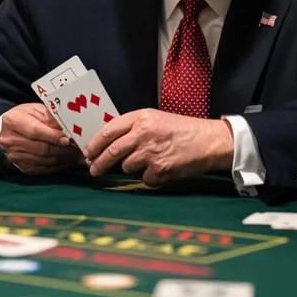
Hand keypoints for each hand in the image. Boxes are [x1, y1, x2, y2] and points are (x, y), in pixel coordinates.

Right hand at [0, 103, 82, 174]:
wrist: (5, 131)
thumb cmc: (24, 117)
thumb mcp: (36, 110)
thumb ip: (51, 118)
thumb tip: (67, 130)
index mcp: (14, 122)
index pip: (36, 131)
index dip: (53, 137)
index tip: (68, 139)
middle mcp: (11, 141)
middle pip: (41, 149)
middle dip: (62, 150)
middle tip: (78, 148)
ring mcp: (15, 156)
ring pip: (43, 160)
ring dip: (62, 159)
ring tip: (76, 155)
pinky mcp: (21, 166)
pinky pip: (42, 169)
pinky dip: (57, 166)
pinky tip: (67, 161)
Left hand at [84, 109, 233, 186]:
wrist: (209, 141)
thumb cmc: (183, 130)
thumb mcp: (156, 119)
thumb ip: (134, 128)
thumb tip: (110, 143)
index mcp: (141, 117)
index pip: (108, 130)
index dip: (94, 143)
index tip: (87, 153)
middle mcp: (143, 133)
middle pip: (111, 151)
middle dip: (99, 164)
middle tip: (93, 170)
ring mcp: (150, 152)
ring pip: (127, 167)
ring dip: (134, 168)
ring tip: (150, 161)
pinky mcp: (160, 169)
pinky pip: (145, 179)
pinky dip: (151, 178)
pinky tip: (163, 169)